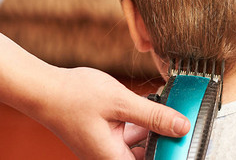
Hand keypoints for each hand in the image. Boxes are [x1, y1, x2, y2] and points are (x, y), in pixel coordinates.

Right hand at [38, 67, 188, 158]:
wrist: (45, 88)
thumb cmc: (75, 96)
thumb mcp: (122, 102)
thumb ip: (154, 116)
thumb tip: (182, 126)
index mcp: (112, 158)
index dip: (169, 153)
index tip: (184, 141)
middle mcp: (109, 157)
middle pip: (147, 155)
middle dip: (164, 138)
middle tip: (180, 120)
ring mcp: (105, 147)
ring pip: (140, 143)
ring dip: (153, 128)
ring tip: (167, 108)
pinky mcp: (104, 135)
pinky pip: (129, 133)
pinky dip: (141, 121)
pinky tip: (150, 103)